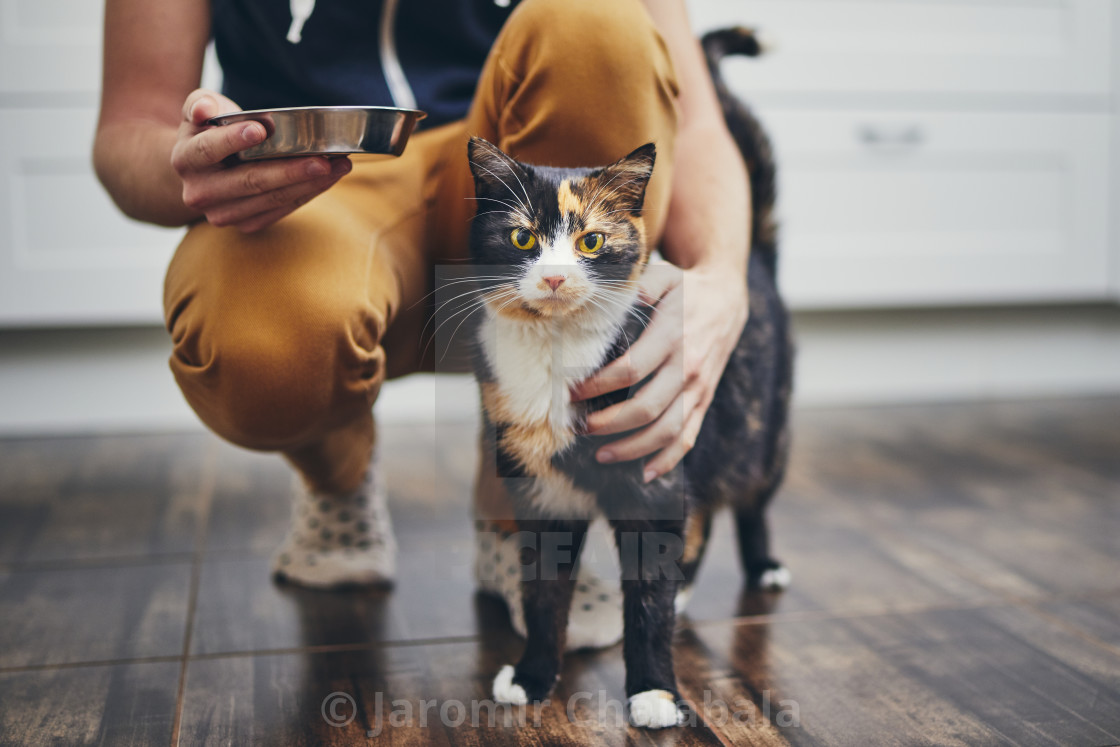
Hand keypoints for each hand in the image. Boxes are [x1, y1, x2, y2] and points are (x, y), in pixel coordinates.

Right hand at [170, 89, 351, 232]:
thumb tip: (203, 110)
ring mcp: (223, 214)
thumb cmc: (208, 131)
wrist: (201, 171)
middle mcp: (200, 192)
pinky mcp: (246, 225)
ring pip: (271, 199)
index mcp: (185, 159)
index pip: (208, 150)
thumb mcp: (199, 109)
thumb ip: (200, 103)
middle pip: (249, 181)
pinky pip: (281, 211)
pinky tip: (330, 178)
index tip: (261, 129)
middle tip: (323, 160)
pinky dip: (308, 194)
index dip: (233, 140)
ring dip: (309, 184)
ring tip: (339, 165)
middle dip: (289, 170)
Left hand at [571, 263, 748, 481]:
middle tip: (580, 426)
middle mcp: (687, 367)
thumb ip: (642, 285)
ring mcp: (698, 388)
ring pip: (667, 430)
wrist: (728, 300)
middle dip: (609, 423)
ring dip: (633, 448)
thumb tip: (619, 296)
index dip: (599, 386)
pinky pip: (688, 437)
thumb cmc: (687, 289)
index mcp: (672, 336)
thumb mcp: (665, 276)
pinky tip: (646, 473)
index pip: (631, 369)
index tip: (572, 392)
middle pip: (646, 408)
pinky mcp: (704, 400)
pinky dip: (669, 460)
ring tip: (601, 455)